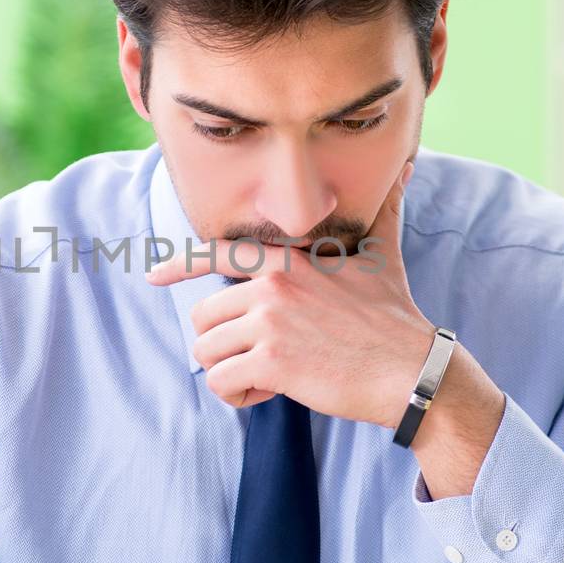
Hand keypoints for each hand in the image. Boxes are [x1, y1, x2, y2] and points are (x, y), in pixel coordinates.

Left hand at [145, 161, 433, 425]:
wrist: (411, 370)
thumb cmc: (395, 317)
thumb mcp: (384, 255)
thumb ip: (384, 210)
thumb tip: (406, 166)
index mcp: (288, 261)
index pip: (218, 254)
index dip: (179, 266)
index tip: (152, 276)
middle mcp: (271, 285)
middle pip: (203, 316)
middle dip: (223, 342)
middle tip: (262, 357)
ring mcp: (269, 322)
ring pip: (206, 352)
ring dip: (227, 371)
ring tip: (265, 378)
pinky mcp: (270, 362)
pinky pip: (221, 382)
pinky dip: (236, 395)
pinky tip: (266, 394)